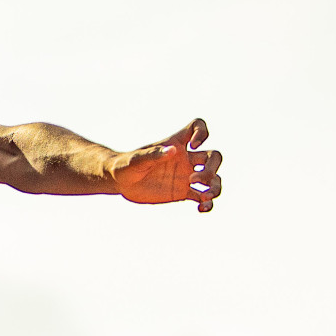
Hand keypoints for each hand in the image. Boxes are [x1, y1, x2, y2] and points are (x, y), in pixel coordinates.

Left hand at [108, 118, 222, 211]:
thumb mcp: (136, 159)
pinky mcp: (183, 192)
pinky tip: (202, 208)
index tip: (193, 145)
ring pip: (213, 179)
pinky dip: (207, 203)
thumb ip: (153, 154)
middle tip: (194, 180)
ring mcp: (186, 176)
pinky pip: (202, 197)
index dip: (202, 132)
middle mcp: (185, 158)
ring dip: (215, 187)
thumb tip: (172, 150)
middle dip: (211, 169)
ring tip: (205, 197)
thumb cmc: (126, 165)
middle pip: (213, 157)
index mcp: (176, 144)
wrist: (121, 183)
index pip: (197, 126)